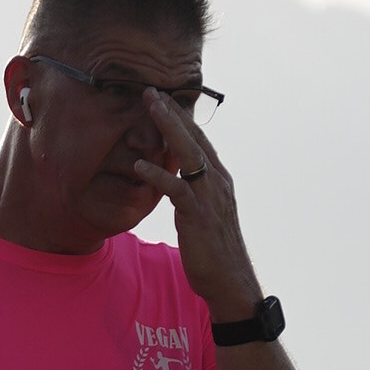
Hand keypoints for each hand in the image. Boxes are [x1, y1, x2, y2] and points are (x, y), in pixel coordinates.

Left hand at [129, 91, 263, 318]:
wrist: (230, 279)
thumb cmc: (214, 249)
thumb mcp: (204, 213)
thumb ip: (193, 192)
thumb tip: (178, 181)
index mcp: (218, 179)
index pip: (199, 140)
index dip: (181, 118)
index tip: (163, 98)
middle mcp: (217, 182)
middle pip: (194, 138)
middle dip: (172, 112)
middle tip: (151, 90)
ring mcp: (210, 196)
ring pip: (188, 154)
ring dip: (168, 128)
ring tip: (149, 108)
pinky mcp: (198, 215)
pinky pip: (177, 189)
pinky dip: (158, 174)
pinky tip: (139, 164)